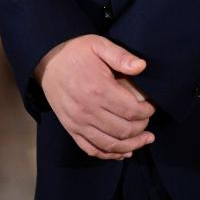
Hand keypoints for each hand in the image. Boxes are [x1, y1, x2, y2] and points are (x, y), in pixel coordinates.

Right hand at [34, 35, 155, 160]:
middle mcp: (88, 110)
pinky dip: (109, 155)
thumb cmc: (76, 52)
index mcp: (98, 89)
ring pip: (110, 144)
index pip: (131, 110)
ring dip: (131, 146)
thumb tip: (142, 66)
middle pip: (123, 130)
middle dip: (141, 128)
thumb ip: (121, 56)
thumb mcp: (99, 45)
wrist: (47, 61)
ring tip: (145, 140)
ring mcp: (78, 122)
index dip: (146, 112)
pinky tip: (123, 152)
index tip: (152, 107)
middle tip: (148, 122)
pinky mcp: (71, 128)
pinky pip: (92, 149)